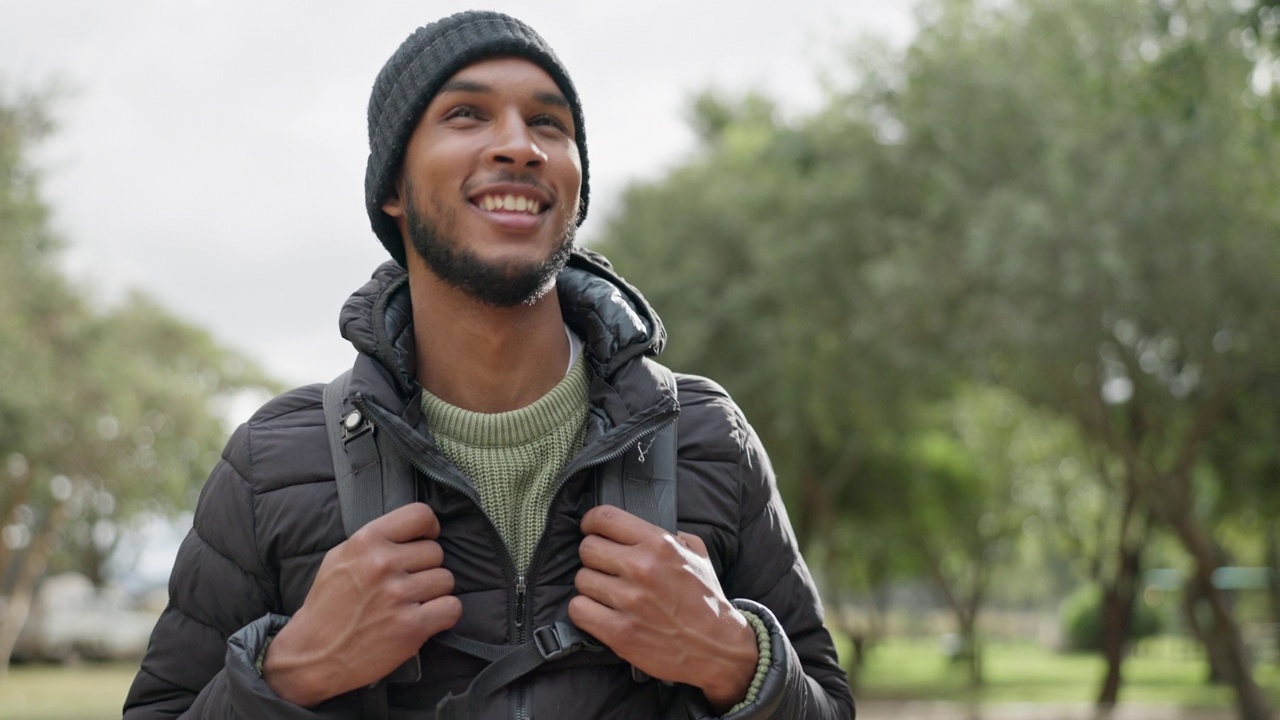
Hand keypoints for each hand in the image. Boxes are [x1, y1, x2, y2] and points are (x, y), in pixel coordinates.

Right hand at [263, 502, 460, 705]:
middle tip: (406, 585)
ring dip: (434, 593)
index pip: (421, 515)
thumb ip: (375, 541)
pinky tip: (424, 619)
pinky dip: (443, 615)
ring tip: (410, 603)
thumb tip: (413, 532)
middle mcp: (383, 564)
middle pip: (436, 552)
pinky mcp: (411, 626)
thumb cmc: (328, 606)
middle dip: (425, 569)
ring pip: (446, 580)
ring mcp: (398, 595)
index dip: (429, 529)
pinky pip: (452, 608)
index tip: (425, 541)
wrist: (313, 654)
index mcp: (366, 541)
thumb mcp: (340, 557)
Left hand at [569, 505, 758, 711]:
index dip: (592, 523)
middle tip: (606, 568)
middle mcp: (641, 568)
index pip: (604, 517)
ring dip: (591, 586)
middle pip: (587, 548)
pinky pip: (578, 609)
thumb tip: (640, 528)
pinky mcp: (619, 632)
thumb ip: (670, 535)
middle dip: (594, 557)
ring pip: (582, 579)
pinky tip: (600, 612)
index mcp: (659, 544)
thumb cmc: (706, 600)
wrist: (718, 648)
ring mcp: (629, 601)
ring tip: (608, 594)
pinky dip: (585, 611)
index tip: (592, 530)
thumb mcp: (697, 554)